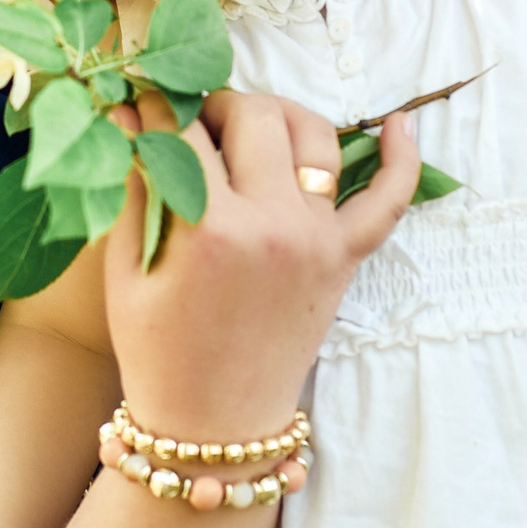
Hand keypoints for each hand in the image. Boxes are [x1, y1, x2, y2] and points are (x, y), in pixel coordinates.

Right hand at [105, 91, 417, 446]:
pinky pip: (387, 201)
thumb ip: (132, 187)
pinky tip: (401, 123)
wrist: (215, 428)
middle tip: (194, 123)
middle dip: (217, 105)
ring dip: (281, 115)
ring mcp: (315, 239)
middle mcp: (270, 224)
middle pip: (253, 116)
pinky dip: (402, 159)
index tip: (145, 99)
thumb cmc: (157, 353)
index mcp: (207, 230)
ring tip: (251, 126)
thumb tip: (125, 114)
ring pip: (315, 135)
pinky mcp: (343, 260)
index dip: (157, 106)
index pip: (183, 131)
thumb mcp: (126, 272)